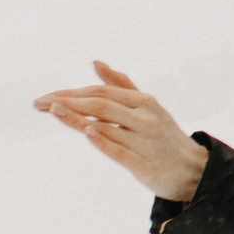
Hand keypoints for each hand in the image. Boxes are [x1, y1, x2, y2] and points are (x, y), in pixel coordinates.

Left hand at [35, 64, 206, 201]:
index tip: (46, 97)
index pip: (102, 92)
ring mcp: (145, 142)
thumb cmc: (164, 137)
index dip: (72, 92)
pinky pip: (120, 151)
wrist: (194, 171)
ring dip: (77, 117)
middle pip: (101, 104)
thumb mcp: (148, 106)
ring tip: (52, 109)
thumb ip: (121, 85)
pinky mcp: (144, 165)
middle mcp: (145, 119)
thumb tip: (96, 62)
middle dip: (68, 101)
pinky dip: (104, 140)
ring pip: (106, 125)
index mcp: (145, 102)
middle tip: (39, 102)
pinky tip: (87, 131)